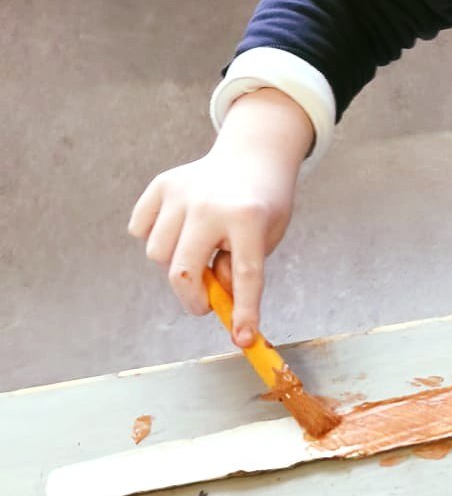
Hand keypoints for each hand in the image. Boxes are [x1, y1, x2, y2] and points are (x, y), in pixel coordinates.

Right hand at [127, 88, 312, 346]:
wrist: (254, 156)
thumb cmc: (262, 206)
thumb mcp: (267, 236)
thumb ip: (240, 267)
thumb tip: (212, 295)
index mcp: (249, 218)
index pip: (246, 275)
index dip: (245, 312)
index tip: (244, 339)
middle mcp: (211, 205)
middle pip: (183, 272)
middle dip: (192, 298)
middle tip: (204, 304)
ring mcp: (182, 192)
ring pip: (157, 254)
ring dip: (175, 263)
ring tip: (199, 248)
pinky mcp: (162, 184)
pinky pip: (140, 228)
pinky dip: (154, 236)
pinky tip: (179, 226)